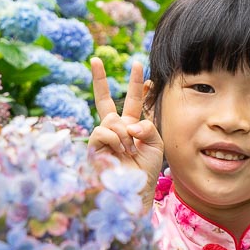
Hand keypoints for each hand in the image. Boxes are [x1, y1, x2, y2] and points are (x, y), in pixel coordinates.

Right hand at [88, 57, 163, 193]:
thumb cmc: (145, 171)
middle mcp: (115, 129)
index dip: (138, 86)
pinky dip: (116, 139)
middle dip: (99, 79)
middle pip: (105, 99)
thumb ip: (148, 127)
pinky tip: (120, 151)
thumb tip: (128, 124)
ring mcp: (103, 136)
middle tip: (95, 59)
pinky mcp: (94, 145)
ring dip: (124, 135)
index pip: (134, 101)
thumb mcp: (156, 145)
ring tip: (129, 150)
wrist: (134, 190)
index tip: (142, 69)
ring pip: (111, 120)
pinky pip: (104, 130)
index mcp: (132, 126)